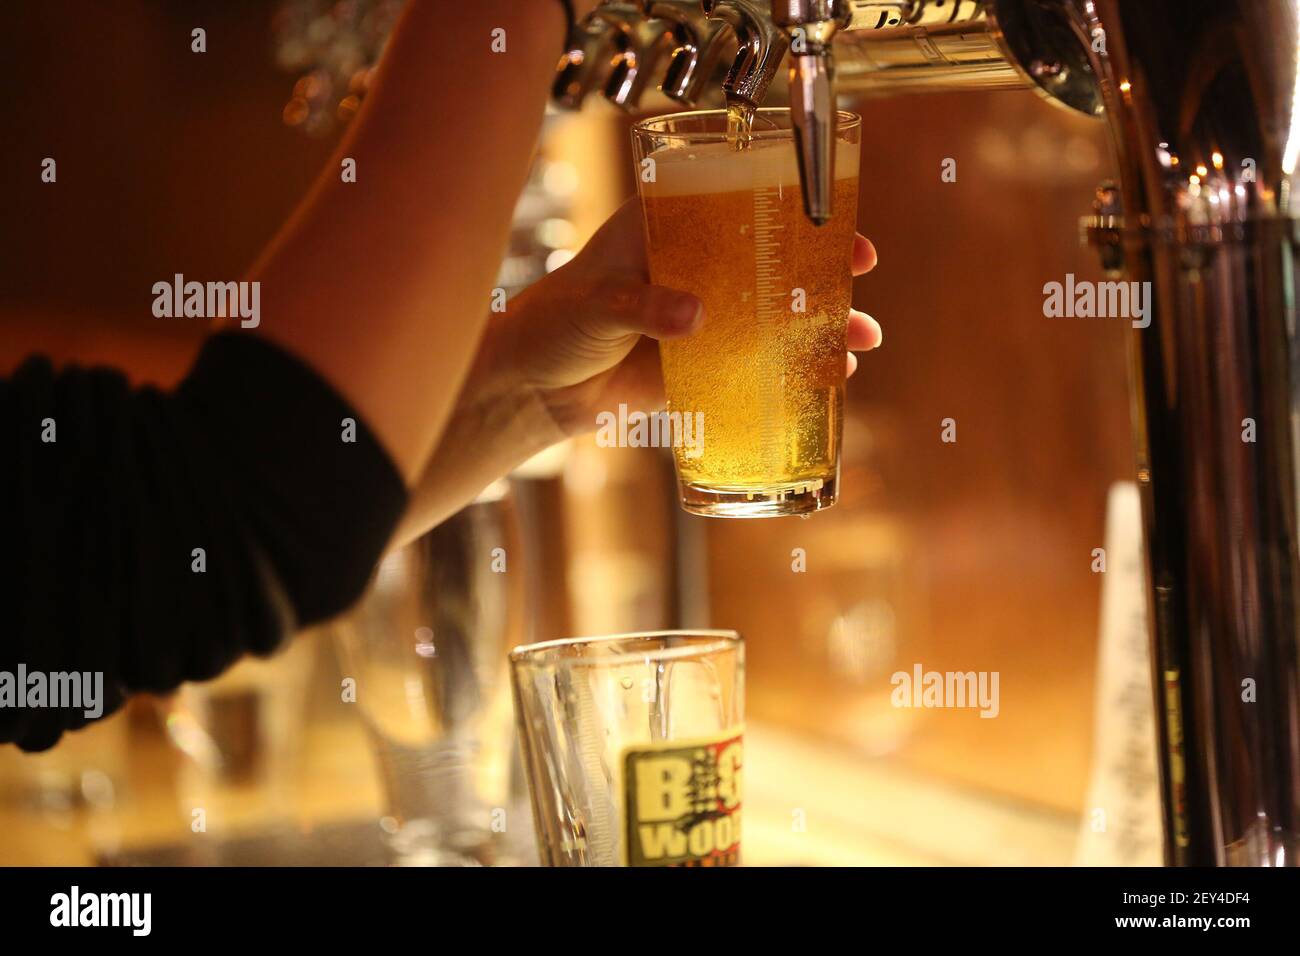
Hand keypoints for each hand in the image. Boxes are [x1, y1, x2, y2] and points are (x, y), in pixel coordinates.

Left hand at [396, 199, 878, 544]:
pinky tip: (829, 377)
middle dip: (823, 266)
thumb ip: (644, 305)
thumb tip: (696, 316)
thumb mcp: (597, 302)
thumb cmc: (552, 323)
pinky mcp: (702, 367)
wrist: (532, 388)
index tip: (831, 214)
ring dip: (820, 326)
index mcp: (668, 232)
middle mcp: (695, 270)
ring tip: (861, 339)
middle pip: (772, 259)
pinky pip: (758, 366)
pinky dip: (794, 372)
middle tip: (862, 271)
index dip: (789, 206)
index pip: (738, 205)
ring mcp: (704, 320)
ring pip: (775, 315)